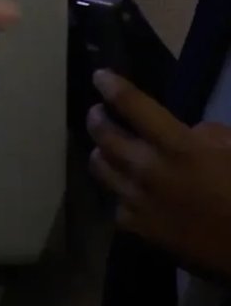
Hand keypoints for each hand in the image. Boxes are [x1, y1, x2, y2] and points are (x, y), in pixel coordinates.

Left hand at [88, 70, 230, 279]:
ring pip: (101, 168)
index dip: (113, 87)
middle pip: (104, 136)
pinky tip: (129, 192)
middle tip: (98, 112)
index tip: (100, 76)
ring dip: (101, 153)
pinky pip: (117, 203)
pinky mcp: (138, 229)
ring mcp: (138, 201)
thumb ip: (209, 136)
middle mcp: (148, 170)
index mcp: (178, 146)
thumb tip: (189, 133)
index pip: (133, 106)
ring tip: (105, 148)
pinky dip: (121, 193)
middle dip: (97, 118)